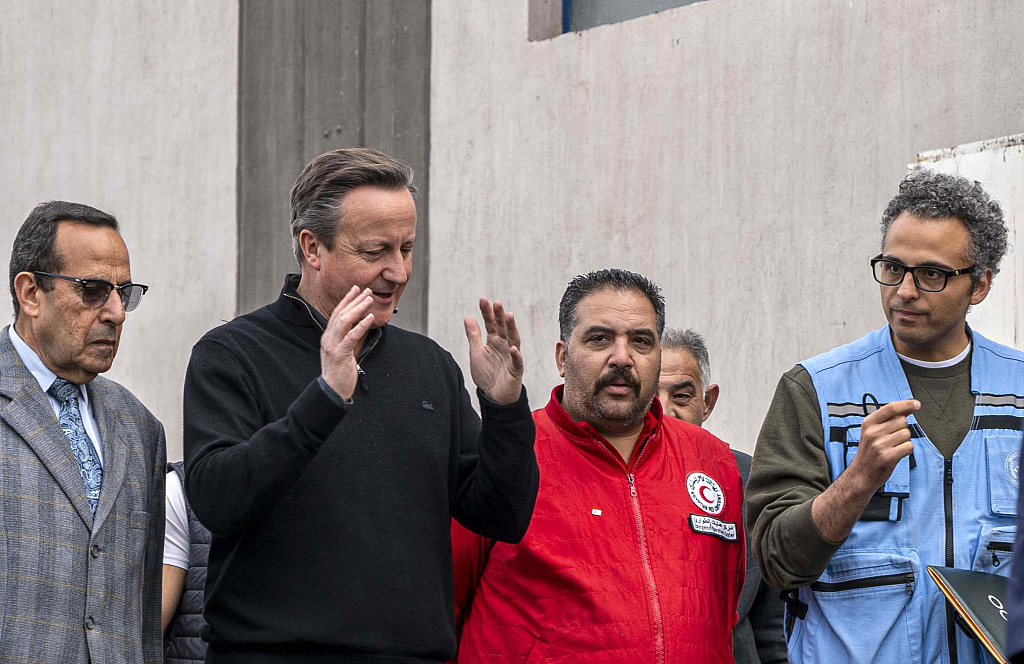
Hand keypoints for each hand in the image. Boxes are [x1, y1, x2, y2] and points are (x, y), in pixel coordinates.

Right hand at [321, 286, 374, 400]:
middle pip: (341, 314)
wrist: (332, 390)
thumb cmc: (340, 371)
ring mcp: (332, 346)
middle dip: (354, 300)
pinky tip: (370, 318)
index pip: (337, 313)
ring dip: (358, 309)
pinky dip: (361, 326)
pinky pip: (351, 337)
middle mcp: (328, 338)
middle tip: (367, 290)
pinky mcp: (339, 354)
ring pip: (344, 322)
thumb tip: (360, 325)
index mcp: (328, 336)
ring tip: (369, 300)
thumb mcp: (343, 351)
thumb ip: (348, 338)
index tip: (356, 289)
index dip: (347, 300)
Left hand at [464, 298, 523, 404]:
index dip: (487, 312)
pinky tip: (513, 348)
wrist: (494, 395)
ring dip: (511, 328)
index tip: (483, 300)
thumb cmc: (486, 374)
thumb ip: (474, 335)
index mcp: (494, 341)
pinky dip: (516, 355)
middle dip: (500, 316)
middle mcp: (504, 345)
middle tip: (497, 303)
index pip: (491, 323)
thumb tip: (468, 317)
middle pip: (503, 328)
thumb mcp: (476, 352)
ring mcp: (511, 356)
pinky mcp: (516, 369)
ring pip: (513, 339)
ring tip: (509, 316)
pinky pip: (517, 361)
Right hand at [847, 398, 919, 493]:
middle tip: (892, 438)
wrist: (861, 474)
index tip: (916, 404)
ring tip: (892, 447)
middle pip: (902, 421)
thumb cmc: (869, 452)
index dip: (906, 404)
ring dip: (904, 441)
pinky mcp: (888, 457)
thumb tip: (908, 407)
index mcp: (868, 423)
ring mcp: (879, 445)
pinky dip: (906, 450)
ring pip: (907, 434)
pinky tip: (896, 453)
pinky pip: (909, 446)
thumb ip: (889, 419)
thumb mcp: (872, 431)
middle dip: (902, 429)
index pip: (890, 408)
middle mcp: (872, 432)